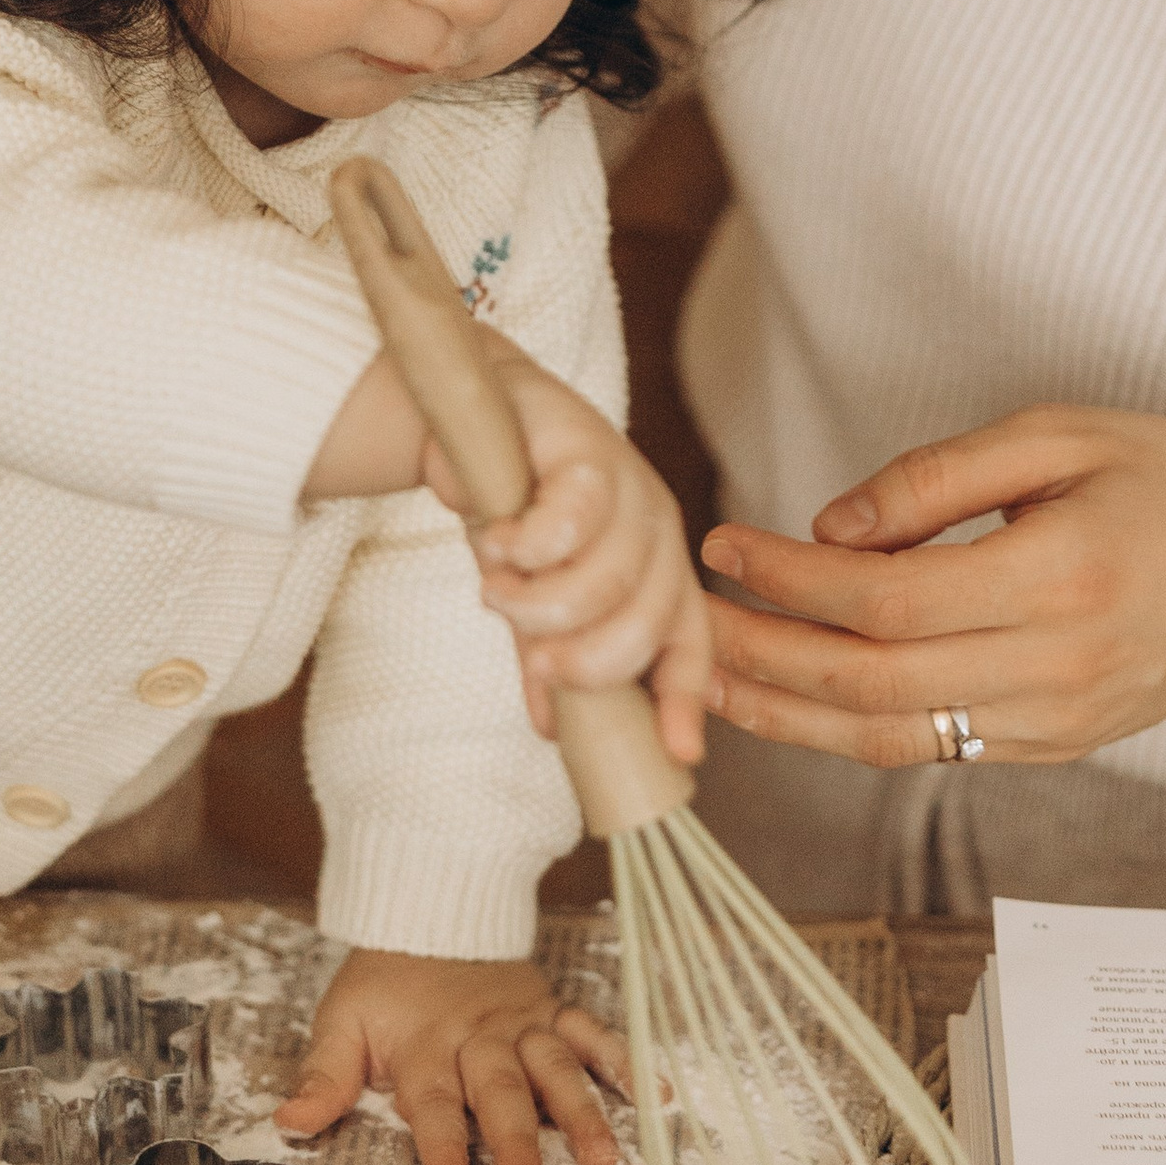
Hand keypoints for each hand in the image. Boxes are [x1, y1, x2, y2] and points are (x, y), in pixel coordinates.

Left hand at [274, 947, 629, 1164]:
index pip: (434, 1103)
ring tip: (604, 1157)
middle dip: (518, 1140)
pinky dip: (624, 1060)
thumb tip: (289, 1126)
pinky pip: (592, 1031)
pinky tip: (652, 1096)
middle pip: (501, 1091)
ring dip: (581, 1111)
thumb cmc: (385, 980)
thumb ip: (324, 1077)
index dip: (444, 1145)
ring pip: (555, 1066)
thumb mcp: (342, 1021)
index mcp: (426, 1046)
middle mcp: (480, 1036)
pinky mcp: (552, 1007)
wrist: (431, 905)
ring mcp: (523, 1020)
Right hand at [447, 341, 712, 770]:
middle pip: (647, 623)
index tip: (679, 756)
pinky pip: (568, 524)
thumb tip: (550, 726)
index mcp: (657, 570)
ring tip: (495, 591)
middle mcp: (658, 531)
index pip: (687, 644)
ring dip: (539, 605)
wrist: (477, 408)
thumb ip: (545, 652)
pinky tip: (493, 541)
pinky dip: (523, 548)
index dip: (686, 701)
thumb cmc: (514, 507)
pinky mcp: (591, 449)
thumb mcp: (534, 592)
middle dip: (588, 660)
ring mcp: (631, 487)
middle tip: (534, 659)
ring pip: (606, 580)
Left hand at [701, 406, 1165, 768]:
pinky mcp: (1058, 746)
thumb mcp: (1061, 433)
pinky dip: (857, 732)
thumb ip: (939, 478)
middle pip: (875, 685)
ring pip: (896, 740)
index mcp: (1061, 575)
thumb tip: (830, 529)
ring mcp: (1060, 721)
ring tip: (712, 681)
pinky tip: (800, 701)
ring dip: (791, 717)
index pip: (888, 600)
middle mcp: (1058, 666)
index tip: (724, 546)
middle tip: (686, 621)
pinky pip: (939, 751)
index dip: (791, 580)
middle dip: (765, 656)